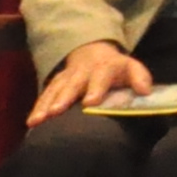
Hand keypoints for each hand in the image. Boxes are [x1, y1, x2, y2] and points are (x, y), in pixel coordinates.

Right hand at [27, 39, 150, 125]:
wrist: (92, 53)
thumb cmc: (116, 68)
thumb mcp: (132, 68)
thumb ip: (140, 78)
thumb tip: (145, 91)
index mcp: (104, 68)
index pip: (100, 77)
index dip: (95, 89)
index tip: (89, 103)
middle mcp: (81, 72)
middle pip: (71, 85)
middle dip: (63, 98)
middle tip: (55, 112)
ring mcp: (65, 78)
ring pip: (54, 91)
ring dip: (45, 105)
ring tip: (37, 121)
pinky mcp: (54, 84)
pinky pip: (44, 95)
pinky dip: (37, 108)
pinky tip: (31, 123)